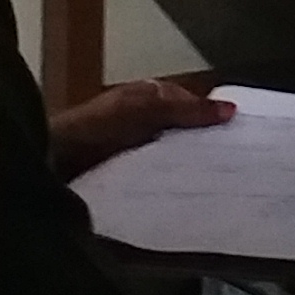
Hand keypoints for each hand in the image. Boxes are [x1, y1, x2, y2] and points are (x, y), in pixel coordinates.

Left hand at [46, 76, 228, 179]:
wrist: (52, 162)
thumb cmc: (93, 128)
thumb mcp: (144, 109)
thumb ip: (184, 109)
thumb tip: (230, 109)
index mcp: (148, 97)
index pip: (193, 104)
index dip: (216, 118)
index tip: (243, 138)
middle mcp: (144, 121)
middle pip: (186, 132)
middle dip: (207, 146)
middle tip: (237, 167)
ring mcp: (135, 150)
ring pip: (174, 157)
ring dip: (191, 169)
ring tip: (218, 186)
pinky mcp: (128, 177)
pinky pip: (159, 178)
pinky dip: (173, 184)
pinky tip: (186, 197)